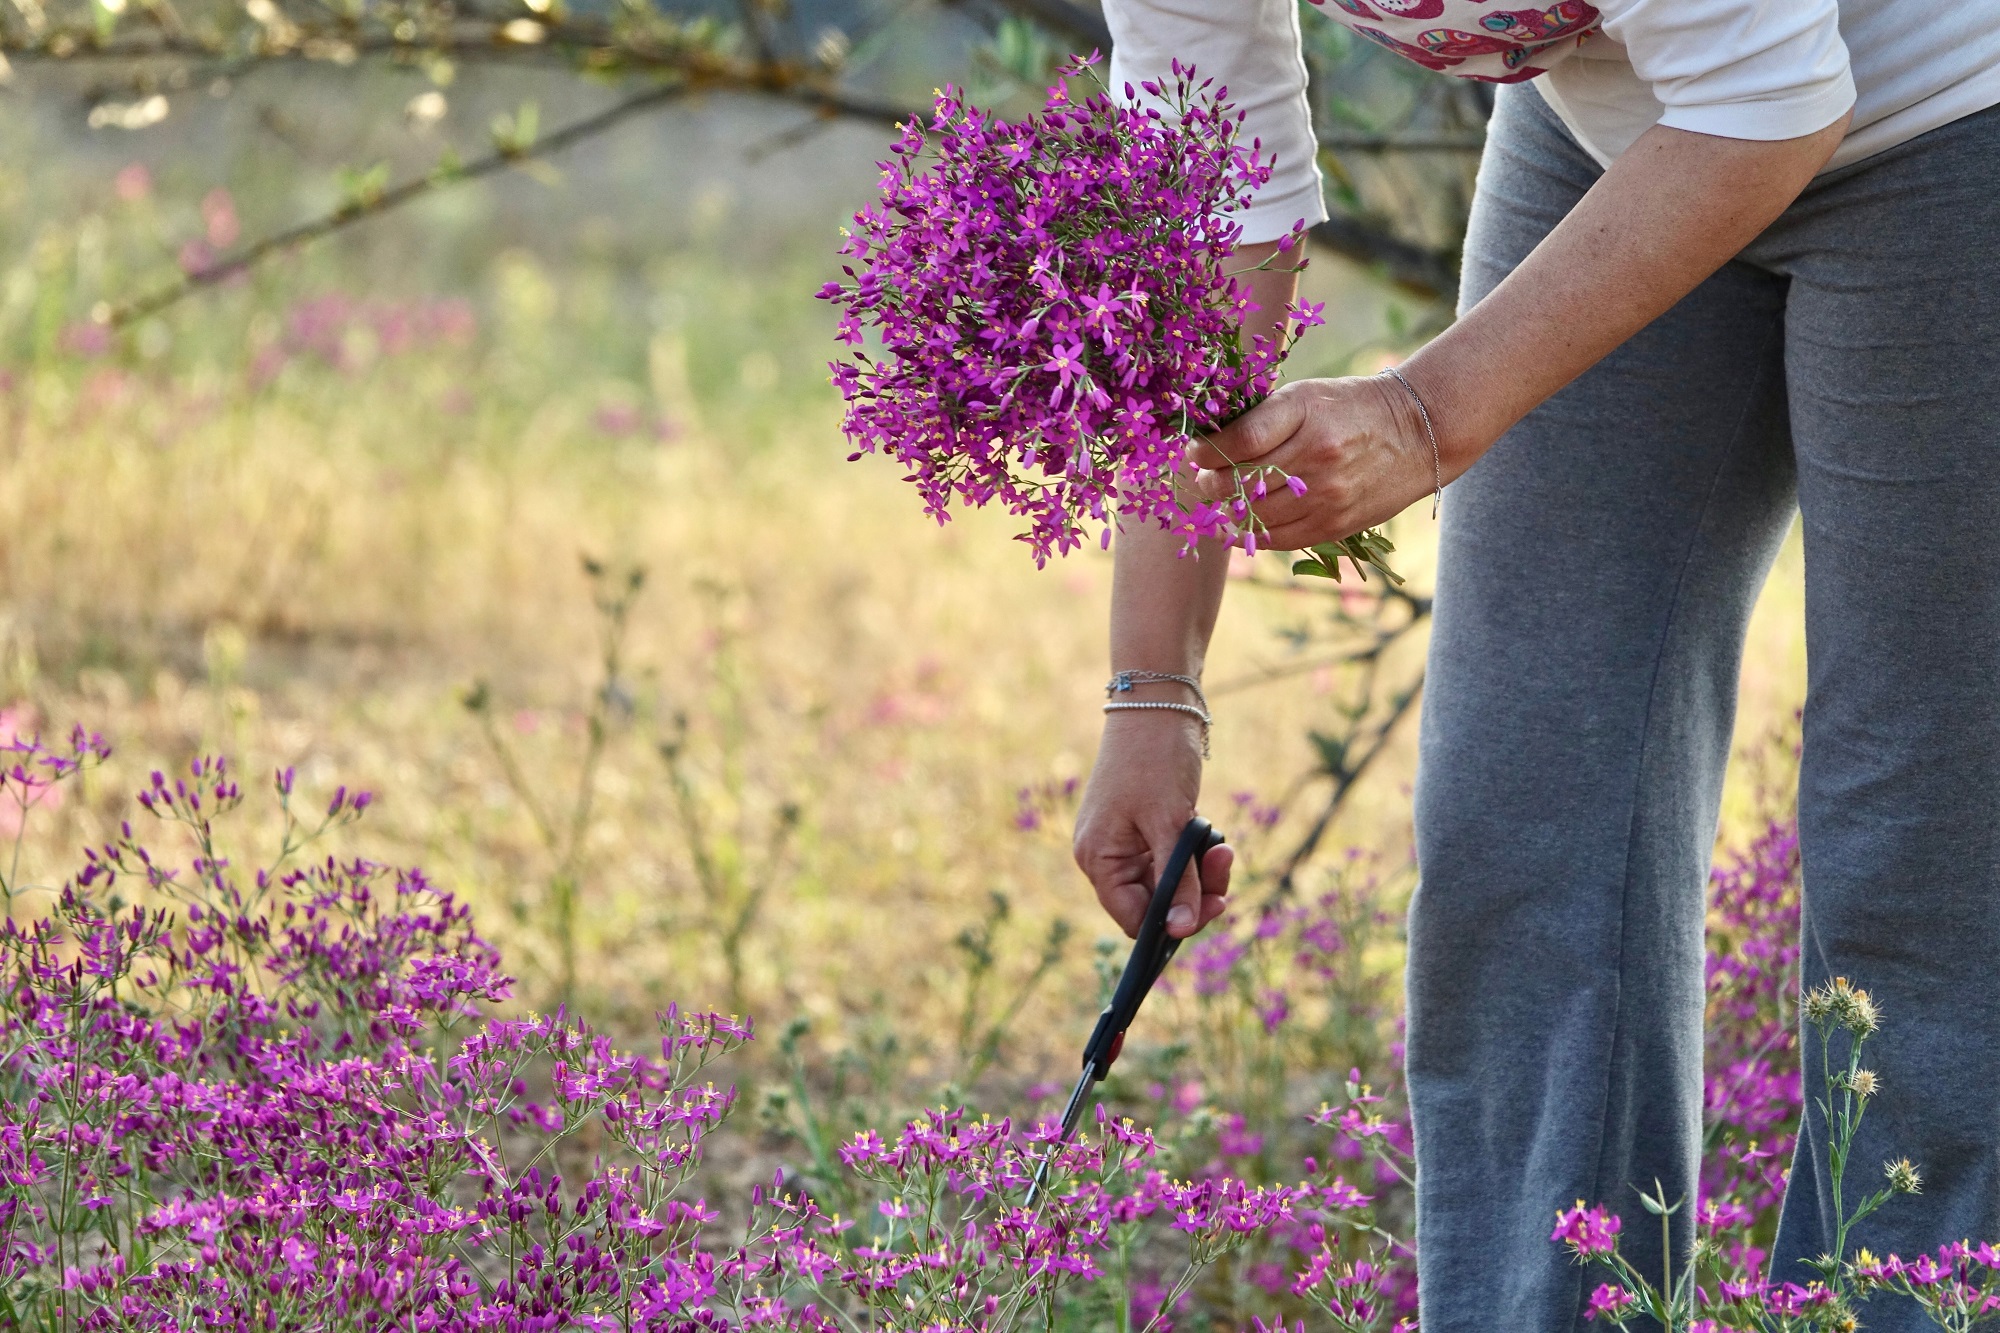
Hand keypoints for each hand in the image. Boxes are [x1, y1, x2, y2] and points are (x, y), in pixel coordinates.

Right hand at [1073, 712, 1232, 939]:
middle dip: (1196, 890)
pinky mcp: (1143, 827)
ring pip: (1168, 880)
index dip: (1173, 922)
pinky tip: (1208, 829)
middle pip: (1155, 902)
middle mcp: (1105, 855)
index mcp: (1099, 859)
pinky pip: (1171, 857)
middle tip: (1226, 865)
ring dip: (1200, 869)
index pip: (1134, 918)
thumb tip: (1182, 930)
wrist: (1156, 703)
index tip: (1215, 906)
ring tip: (1222, 843)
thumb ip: (1178, 881)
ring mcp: (1123, 841)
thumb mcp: (1171, 825)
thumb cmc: (1153, 759)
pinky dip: (1194, 850)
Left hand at [1189, 374, 1437, 550]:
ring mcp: (1327, 494)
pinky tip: (1241, 524)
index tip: (1194, 453)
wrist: (1417, 432)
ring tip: (1222, 500)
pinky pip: (1278, 539)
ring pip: (1255, 515)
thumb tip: (1209, 446)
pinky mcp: (1335, 523)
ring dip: (1228, 511)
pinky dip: (1252, 534)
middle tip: (1205, 480)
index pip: (1240, 441)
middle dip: (1212, 484)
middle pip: (1242, 482)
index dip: (1207, 452)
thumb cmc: (1350, 409)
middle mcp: (1316, 454)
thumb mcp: (1307, 395)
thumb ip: (1263, 417)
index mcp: (1305, 412)